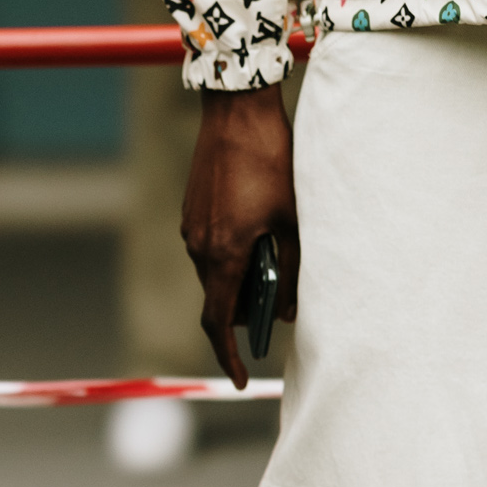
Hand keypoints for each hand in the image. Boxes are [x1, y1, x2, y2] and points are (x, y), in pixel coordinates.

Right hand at [183, 85, 297, 388]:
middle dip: (243, 312)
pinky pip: (209, 249)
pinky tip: (258, 235)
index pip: (217, 323)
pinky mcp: (192, 212)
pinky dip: (231, 257)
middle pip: (217, 300)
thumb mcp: (294, 220)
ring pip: (214, 274)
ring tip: (274, 263)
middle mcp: (199, 247)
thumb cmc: (272, 160)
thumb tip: (288, 310)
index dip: (228, 355)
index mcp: (223, 254)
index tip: (240, 377)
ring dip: (240, 281)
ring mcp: (192, 228)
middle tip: (276, 308)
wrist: (236, 109)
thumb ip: (293, 270)